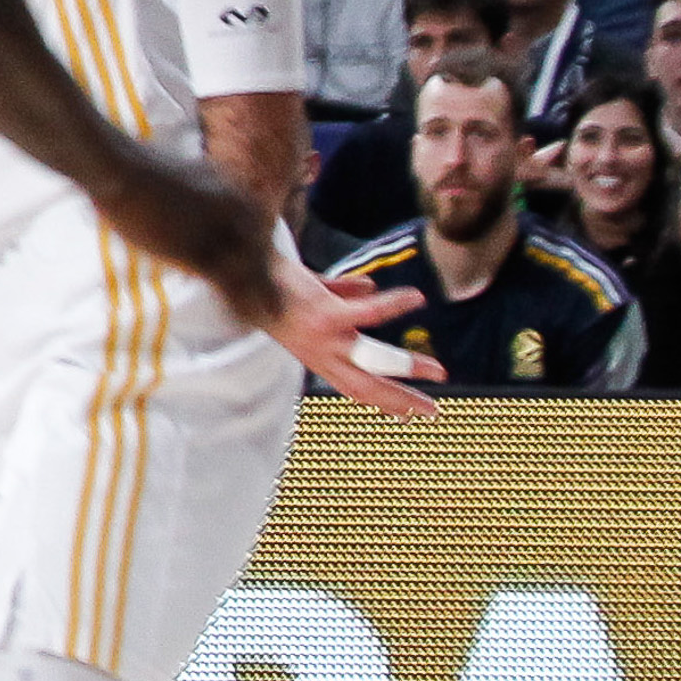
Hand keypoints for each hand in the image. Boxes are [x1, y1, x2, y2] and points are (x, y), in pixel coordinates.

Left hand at [203, 231, 435, 418]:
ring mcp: (321, 337)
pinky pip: (365, 315)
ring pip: (370, 364)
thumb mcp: (315, 294)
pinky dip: (392, 307)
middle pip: (366, 388)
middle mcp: (319, 352)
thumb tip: (370, 288)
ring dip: (405, 369)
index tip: (409, 415)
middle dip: (400, 403)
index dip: (381, 402)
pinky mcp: (322, 315)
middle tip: (434, 412)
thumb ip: (341, 293)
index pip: (354, 386)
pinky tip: (416, 297)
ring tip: (438, 370)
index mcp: (318, 352)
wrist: (242, 264)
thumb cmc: (277, 278)